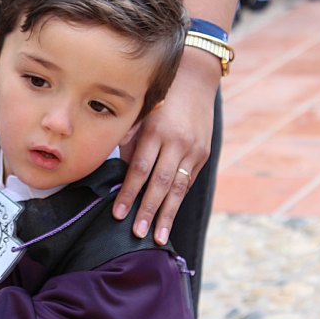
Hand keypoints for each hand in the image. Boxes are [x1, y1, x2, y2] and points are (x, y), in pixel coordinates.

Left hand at [113, 49, 220, 244]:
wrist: (194, 81)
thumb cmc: (157, 100)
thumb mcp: (139, 114)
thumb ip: (128, 142)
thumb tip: (116, 173)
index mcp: (155, 132)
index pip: (139, 169)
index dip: (129, 193)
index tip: (118, 214)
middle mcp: (176, 142)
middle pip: (160, 183)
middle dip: (148, 210)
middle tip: (137, 233)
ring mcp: (193, 150)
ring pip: (178, 188)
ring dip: (167, 215)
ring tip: (158, 237)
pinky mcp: (203, 155)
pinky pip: (188, 182)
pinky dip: (177, 201)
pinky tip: (169, 219)